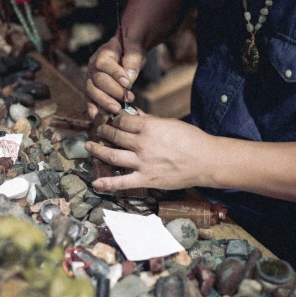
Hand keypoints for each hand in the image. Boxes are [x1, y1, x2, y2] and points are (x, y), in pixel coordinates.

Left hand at [84, 112, 215, 191]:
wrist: (206, 161)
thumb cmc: (191, 140)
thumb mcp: (170, 124)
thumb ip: (150, 120)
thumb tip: (135, 114)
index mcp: (149, 127)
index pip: (123, 120)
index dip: (115, 119)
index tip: (113, 120)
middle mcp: (142, 144)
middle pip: (115, 135)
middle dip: (103, 131)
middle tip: (98, 130)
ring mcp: (142, 163)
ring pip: (112, 155)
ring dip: (97, 150)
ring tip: (89, 146)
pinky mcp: (146, 179)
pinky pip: (122, 182)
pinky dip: (107, 182)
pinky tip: (95, 182)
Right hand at [86, 34, 144, 118]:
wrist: (126, 50)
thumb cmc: (130, 48)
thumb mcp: (135, 48)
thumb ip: (132, 60)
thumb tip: (129, 78)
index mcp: (103, 52)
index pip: (104, 64)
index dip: (115, 74)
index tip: (128, 83)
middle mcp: (93, 65)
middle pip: (98, 80)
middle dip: (113, 91)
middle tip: (128, 98)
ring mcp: (91, 77)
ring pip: (92, 91)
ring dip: (104, 102)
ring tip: (117, 109)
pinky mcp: (93, 88)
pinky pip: (89, 98)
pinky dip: (93, 108)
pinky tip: (98, 116)